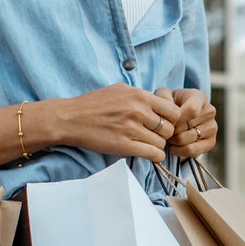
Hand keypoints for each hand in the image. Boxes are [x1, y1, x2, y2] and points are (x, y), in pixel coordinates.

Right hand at [43, 84, 182, 161]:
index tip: (162, 122)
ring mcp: (131, 129)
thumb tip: (158, 102)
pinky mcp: (124, 146)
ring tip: (145, 143)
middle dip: (163, 134)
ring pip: (161, 143)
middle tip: (153, 135)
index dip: (170, 119)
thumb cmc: (94, 103)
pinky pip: (153, 155)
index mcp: (140, 96)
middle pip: (169, 129)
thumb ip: (141, 96)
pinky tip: (147, 153)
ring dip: (156, 146)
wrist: (71, 118)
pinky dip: (154, 156)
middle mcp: (138, 111)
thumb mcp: (120, 89)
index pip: (173, 111)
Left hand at [159, 88, 218, 161]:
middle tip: (164, 131)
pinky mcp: (211, 142)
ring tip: (169, 137)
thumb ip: (163, 98)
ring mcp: (212, 128)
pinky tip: (175, 146)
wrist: (181, 114)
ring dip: (173, 142)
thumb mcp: (163, 95)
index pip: (192, 111)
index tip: (167, 122)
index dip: (176, 119)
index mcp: (199, 97)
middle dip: (170, 132)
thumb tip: (168, 114)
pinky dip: (179, 151)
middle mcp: (209, 111)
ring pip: (186, 141)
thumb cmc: (170, 104)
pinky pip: (192, 152)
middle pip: (186, 128)